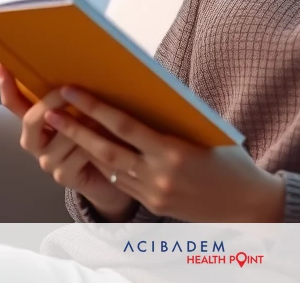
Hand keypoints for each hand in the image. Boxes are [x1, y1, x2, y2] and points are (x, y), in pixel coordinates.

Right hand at [0, 64, 136, 219]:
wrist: (109, 178)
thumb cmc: (96, 139)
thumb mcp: (82, 115)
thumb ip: (71, 100)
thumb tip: (72, 74)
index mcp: (35, 125)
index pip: (14, 104)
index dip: (7, 86)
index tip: (2, 65)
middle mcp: (35, 143)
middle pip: (31, 119)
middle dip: (51, 102)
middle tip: (68, 89)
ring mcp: (47, 161)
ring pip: (62, 134)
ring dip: (84, 124)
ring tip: (102, 119)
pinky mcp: (63, 176)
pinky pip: (78, 152)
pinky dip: (94, 143)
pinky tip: (107, 141)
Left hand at [44, 85, 285, 222]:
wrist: (249, 206)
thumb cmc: (231, 162)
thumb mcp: (204, 134)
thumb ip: (171, 120)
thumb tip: (140, 96)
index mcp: (173, 151)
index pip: (124, 126)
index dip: (95, 108)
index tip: (72, 92)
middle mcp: (159, 175)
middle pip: (107, 150)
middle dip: (76, 130)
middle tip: (51, 112)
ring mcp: (154, 193)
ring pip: (110, 168)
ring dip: (84, 148)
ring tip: (62, 130)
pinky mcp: (154, 205)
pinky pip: (123, 183)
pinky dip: (106, 166)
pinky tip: (91, 152)